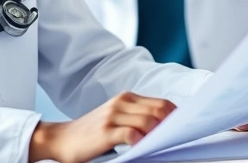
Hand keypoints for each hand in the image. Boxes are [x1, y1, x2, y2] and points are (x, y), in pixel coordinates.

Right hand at [29, 91, 175, 162]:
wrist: (60, 138)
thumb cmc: (91, 134)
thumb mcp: (116, 119)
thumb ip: (137, 119)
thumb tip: (166, 128)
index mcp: (127, 98)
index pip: (161, 103)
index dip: (177, 115)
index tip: (187, 127)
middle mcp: (121, 103)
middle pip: (159, 110)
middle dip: (173, 124)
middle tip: (181, 137)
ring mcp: (113, 116)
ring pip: (148, 121)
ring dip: (160, 134)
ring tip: (165, 144)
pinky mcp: (105, 132)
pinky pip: (131, 134)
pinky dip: (141, 141)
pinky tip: (143, 148)